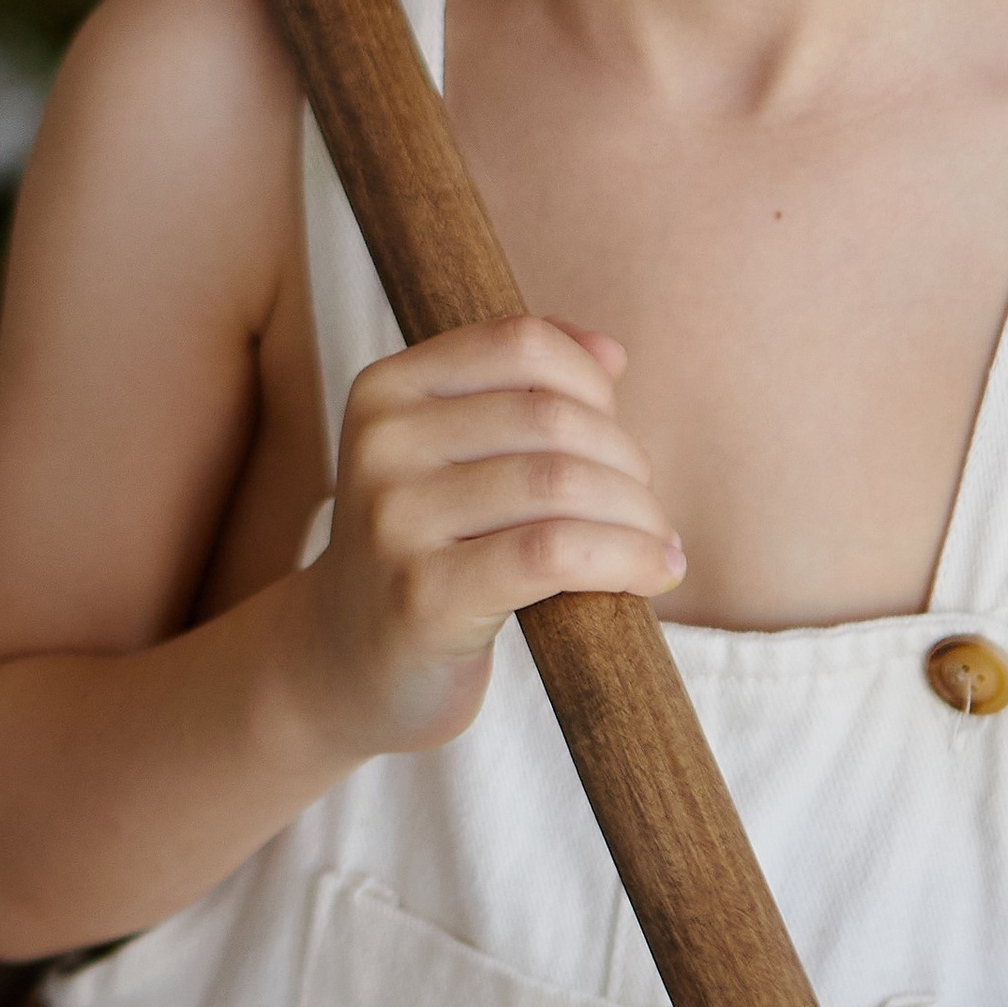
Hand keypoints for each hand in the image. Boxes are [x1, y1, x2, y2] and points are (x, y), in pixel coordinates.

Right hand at [303, 315, 683, 759]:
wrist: (350, 662)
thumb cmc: (429, 551)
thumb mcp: (455, 457)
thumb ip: (525, 392)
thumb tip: (611, 353)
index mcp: (386, 390)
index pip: (519, 344)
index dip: (592, 385)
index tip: (615, 440)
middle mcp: (381, 445)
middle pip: (550, 418)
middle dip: (625, 463)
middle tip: (645, 512)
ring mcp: (394, 521)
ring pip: (560, 484)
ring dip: (636, 515)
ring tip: (657, 545)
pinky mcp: (424, 596)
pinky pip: (553, 553)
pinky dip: (625, 557)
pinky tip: (654, 572)